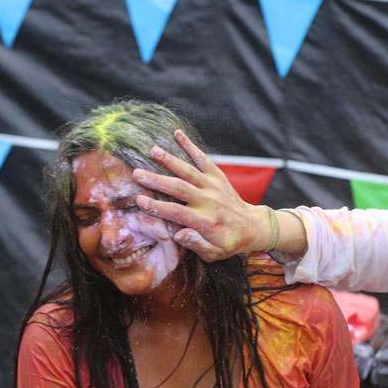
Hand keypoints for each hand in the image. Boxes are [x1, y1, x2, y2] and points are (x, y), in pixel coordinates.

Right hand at [132, 130, 268, 260]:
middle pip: (179, 188)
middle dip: (157, 181)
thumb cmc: (227, 242)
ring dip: (170, 160)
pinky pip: (203, 159)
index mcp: (206, 222)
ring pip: (189, 171)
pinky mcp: (217, 176)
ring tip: (153, 150)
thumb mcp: (213, 253)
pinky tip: (177, 133)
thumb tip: (178, 235)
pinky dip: (190, 146)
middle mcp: (209, 201)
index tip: (140, 200)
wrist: (251, 226)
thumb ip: (196, 244)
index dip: (158, 207)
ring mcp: (213, 186)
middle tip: (136, 174)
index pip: (178, 213)